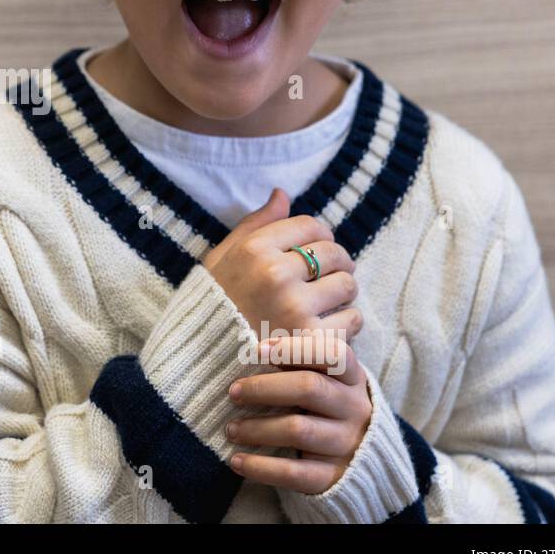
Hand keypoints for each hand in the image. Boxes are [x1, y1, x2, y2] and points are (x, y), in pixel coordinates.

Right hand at [202, 187, 361, 342]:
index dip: (319, 235)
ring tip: (325, 302)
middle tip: (327, 276)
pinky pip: (352, 319)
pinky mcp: (310, 340)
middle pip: (334, 253)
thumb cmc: (214, 304)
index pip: (312, 225)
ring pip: (348, 285)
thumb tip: (282, 194)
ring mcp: (294, 308)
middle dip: (337, 263)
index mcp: (254, 249)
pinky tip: (327, 327)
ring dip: (342, 293)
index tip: (314, 250)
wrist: (202, 358)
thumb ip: (255, 224)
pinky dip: (346, 322)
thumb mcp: (222, 258)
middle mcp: (275, 274)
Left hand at [225, 333, 372, 493]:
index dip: (294, 348)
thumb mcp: (324, 380)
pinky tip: (237, 461)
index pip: (333, 354)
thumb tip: (249, 348)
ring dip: (256, 429)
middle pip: (309, 388)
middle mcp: (354, 408)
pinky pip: (294, 472)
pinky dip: (261, 467)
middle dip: (264, 387)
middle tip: (233, 392)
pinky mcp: (335, 477)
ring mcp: (347, 444)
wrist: (360, 459)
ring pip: (298, 430)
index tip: (256, 350)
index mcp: (352, 378)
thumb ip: (297, 363)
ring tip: (231, 429)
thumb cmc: (326, 406)